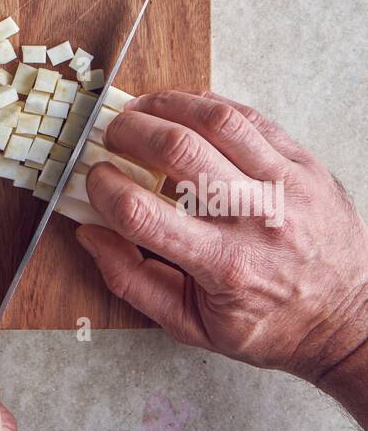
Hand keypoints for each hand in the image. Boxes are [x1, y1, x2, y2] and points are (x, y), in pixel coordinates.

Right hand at [74, 91, 367, 387]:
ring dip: (167, 105)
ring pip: (217, 120)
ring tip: (142, 110)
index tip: (95, 180)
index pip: (144, 214)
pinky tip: (186, 110)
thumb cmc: (270, 324)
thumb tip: (89, 233)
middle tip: (111, 136)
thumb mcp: (193, 325)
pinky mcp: (304, 164)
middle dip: (129, 133)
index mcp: (224, 266)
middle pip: (178, 152)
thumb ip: (132, 280)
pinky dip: (209, 105)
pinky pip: (251, 118)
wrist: (350, 319)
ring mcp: (285, 186)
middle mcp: (257, 220)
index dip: (105, 189)